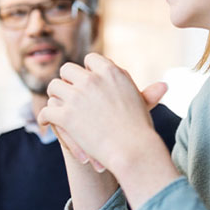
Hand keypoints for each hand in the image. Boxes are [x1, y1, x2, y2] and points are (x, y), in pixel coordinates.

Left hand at [39, 53, 166, 174]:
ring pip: (54, 86)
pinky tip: (45, 122)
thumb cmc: (141, 130)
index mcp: (111, 71)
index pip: (91, 59)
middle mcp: (92, 79)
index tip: (85, 79)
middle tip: (67, 92)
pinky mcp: (66, 115)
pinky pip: (47, 110)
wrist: (132, 150)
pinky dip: (44, 117)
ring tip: (55, 105)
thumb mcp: (143, 105)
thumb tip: (164, 85)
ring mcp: (77, 96)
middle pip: (68, 69)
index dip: (87, 70)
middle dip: (66, 80)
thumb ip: (148, 93)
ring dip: (54, 96)